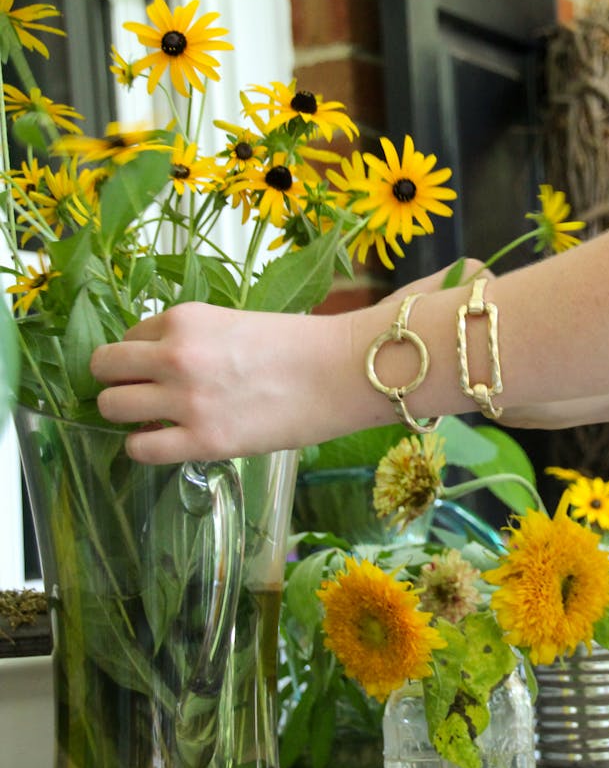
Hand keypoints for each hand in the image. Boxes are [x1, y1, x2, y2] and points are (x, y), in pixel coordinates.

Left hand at [91, 302, 347, 463]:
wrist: (344, 372)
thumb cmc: (303, 346)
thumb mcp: (237, 323)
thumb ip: (196, 340)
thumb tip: (166, 367)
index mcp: (184, 318)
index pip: (129, 336)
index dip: (143, 355)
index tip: (163, 368)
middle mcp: (175, 354)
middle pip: (104, 368)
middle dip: (118, 381)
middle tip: (144, 394)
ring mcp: (186, 399)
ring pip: (111, 407)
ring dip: (127, 414)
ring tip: (156, 419)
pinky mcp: (203, 440)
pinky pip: (139, 448)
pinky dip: (145, 446)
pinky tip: (168, 441)